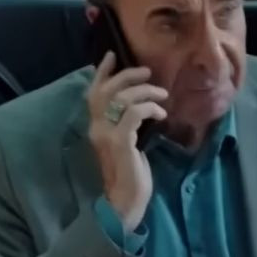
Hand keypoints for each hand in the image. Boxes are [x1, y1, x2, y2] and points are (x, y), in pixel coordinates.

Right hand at [86, 51, 167, 230]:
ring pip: (123, 98)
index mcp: (96, 127)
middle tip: (148, 72)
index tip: (112, 55)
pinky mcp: (121, 142)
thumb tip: (139, 103)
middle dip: (128, 75)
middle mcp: (97, 127)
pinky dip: (150, 108)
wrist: (124, 201)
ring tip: (163, 95)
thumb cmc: (129, 173)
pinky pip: (135, 113)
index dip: (102, 72)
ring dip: (146, 91)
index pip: (93, 93)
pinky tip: (161, 113)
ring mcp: (107, 134)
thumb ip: (125, 123)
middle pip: (107, 90)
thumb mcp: (126, 142)